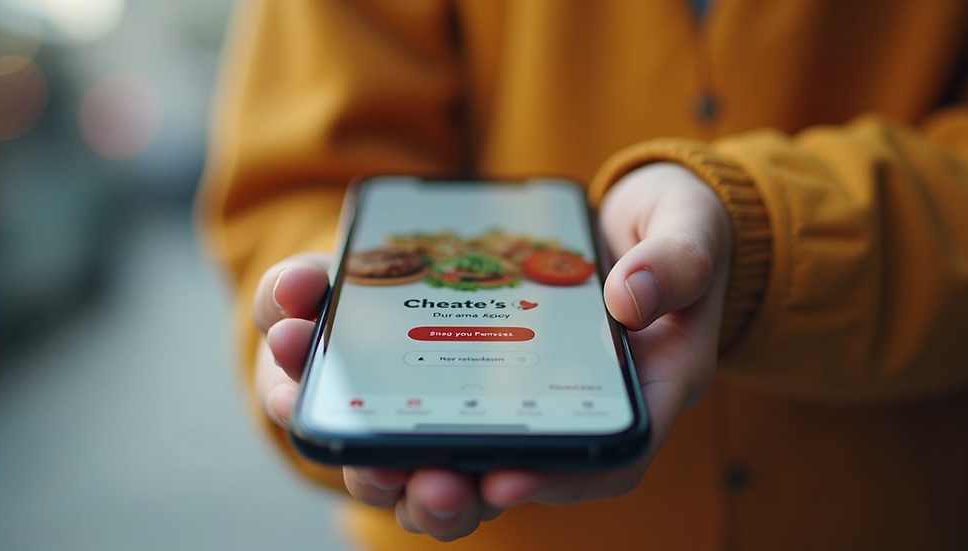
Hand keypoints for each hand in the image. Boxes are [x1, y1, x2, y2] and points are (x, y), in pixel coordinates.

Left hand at [251, 162, 733, 540]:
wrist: (640, 220)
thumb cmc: (677, 233)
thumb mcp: (694, 233)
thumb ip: (675, 263)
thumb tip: (631, 296)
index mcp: (632, 397)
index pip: (594, 462)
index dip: (545, 482)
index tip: (495, 482)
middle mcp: (563, 410)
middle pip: (497, 478)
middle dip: (435, 489)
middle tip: (386, 470)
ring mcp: (510, 389)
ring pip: (438, 445)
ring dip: (371, 441)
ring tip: (310, 402)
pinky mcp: (464, 356)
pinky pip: (406, 383)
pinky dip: (354, 370)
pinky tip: (307, 326)